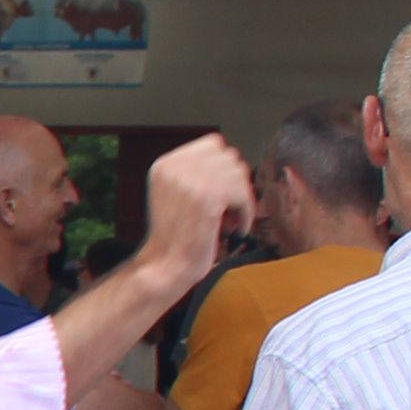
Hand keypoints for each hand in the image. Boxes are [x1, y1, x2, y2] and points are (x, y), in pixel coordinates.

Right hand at [140, 135, 253, 273]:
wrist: (165, 266)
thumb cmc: (176, 236)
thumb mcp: (176, 193)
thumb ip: (197, 172)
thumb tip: (233, 162)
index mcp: (165, 164)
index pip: (213, 144)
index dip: (223, 168)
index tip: (222, 191)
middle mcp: (175, 167)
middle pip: (229, 157)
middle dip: (234, 183)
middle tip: (227, 208)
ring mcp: (191, 181)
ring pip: (239, 174)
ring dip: (241, 198)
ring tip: (230, 220)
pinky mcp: (207, 197)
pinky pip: (243, 193)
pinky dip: (245, 212)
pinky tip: (235, 228)